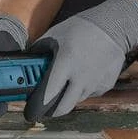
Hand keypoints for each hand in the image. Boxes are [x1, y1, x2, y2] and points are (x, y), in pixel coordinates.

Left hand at [24, 0, 137, 121]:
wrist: (112, 26)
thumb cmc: (80, 29)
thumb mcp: (54, 35)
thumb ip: (39, 52)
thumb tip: (25, 64)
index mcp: (65, 62)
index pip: (47, 95)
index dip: (36, 107)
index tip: (30, 111)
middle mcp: (81, 76)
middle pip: (62, 108)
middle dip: (50, 111)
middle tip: (44, 107)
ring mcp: (95, 82)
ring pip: (75, 100)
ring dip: (67, 96)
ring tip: (67, 79)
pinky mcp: (105, 85)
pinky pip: (88, 94)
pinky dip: (82, 89)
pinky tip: (83, 73)